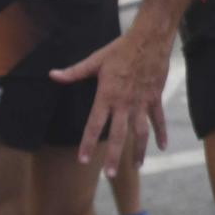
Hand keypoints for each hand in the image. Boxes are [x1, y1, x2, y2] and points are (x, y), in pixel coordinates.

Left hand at [51, 27, 171, 175]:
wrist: (150, 39)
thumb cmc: (120, 49)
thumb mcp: (95, 60)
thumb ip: (74, 72)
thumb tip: (52, 75)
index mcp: (107, 95)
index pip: (94, 125)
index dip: (88, 143)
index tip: (84, 160)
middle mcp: (125, 103)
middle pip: (118, 135)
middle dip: (114, 156)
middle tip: (110, 174)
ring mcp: (142, 102)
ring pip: (140, 132)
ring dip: (139, 150)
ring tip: (138, 166)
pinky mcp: (155, 98)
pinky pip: (158, 119)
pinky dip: (161, 133)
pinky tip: (162, 147)